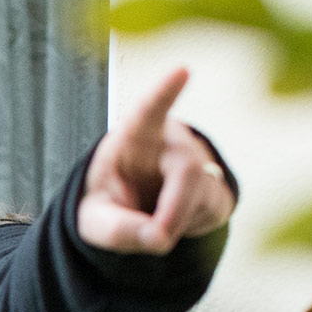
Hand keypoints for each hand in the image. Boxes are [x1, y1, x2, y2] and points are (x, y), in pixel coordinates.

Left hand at [77, 67, 235, 255]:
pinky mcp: (217, 184)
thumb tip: (159, 238)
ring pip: (203, 193)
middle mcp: (170, 141)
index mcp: (133, 136)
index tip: (182, 71)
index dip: (163, 92)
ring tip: (151, 227)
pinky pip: (211, 211)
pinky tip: (173, 220)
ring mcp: (197, 161)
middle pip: (187, 169)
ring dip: (175, 223)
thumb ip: (117, 229)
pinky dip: (188, 229)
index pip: (147, 111)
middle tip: (159, 240)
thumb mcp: (94, 221)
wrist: (134, 209)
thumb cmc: (109, 202)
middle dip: (175, 208)